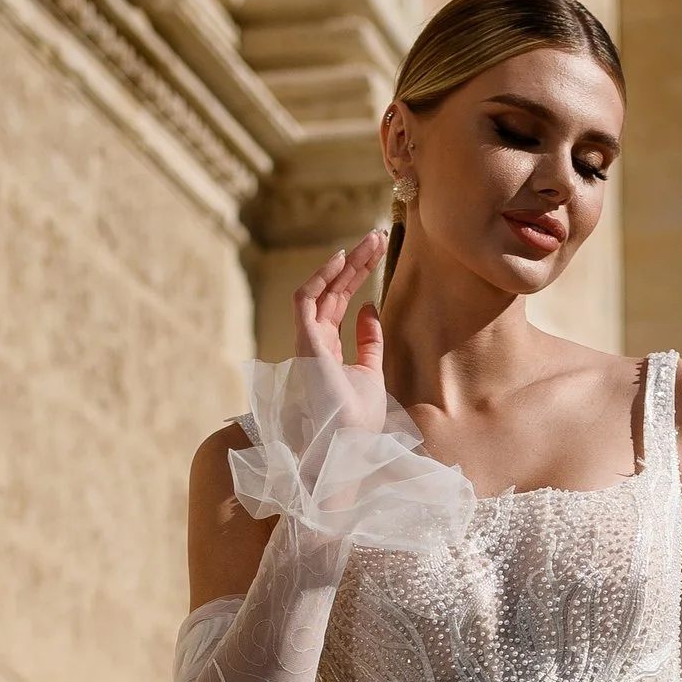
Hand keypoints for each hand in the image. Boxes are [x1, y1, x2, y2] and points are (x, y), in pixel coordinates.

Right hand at [293, 232, 389, 429]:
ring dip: (343, 264)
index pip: (338, 305)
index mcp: (326, 351)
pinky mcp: (304, 343)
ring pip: (320, 291)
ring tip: (368, 241)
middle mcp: (313, 343)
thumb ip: (369, 342)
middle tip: (378, 236)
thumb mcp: (372, 373)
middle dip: (355, 263)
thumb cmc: (359, 420)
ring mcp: (306, 343)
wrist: (349, 445)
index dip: (356, 277)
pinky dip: (320, 278)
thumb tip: (370, 308)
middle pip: (332, 293)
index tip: (378, 253)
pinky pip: (305, 301)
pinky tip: (341, 259)